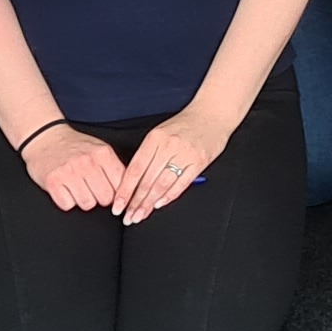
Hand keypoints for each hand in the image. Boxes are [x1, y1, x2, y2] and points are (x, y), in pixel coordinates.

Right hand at [23, 123, 125, 212]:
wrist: (45, 137)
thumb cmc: (74, 146)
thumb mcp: (99, 149)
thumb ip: (114, 167)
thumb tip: (128, 189)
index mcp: (103, 154)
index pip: (121, 185)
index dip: (117, 193)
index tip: (111, 194)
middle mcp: (87, 162)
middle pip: (105, 198)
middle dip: (99, 197)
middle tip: (91, 189)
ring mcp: (69, 172)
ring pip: (87, 204)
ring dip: (83, 200)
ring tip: (77, 187)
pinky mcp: (53, 181)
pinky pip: (67, 205)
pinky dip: (66, 201)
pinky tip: (65, 189)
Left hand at [115, 104, 229, 224]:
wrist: (213, 113)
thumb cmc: (185, 123)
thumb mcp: (161, 132)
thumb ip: (148, 154)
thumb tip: (133, 182)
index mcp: (155, 138)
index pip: (135, 170)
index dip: (125, 191)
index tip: (118, 205)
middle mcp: (169, 145)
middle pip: (147, 180)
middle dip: (135, 202)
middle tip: (128, 217)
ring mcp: (185, 154)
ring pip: (162, 185)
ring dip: (149, 203)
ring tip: (141, 215)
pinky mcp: (199, 161)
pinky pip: (181, 183)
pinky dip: (169, 196)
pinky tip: (159, 204)